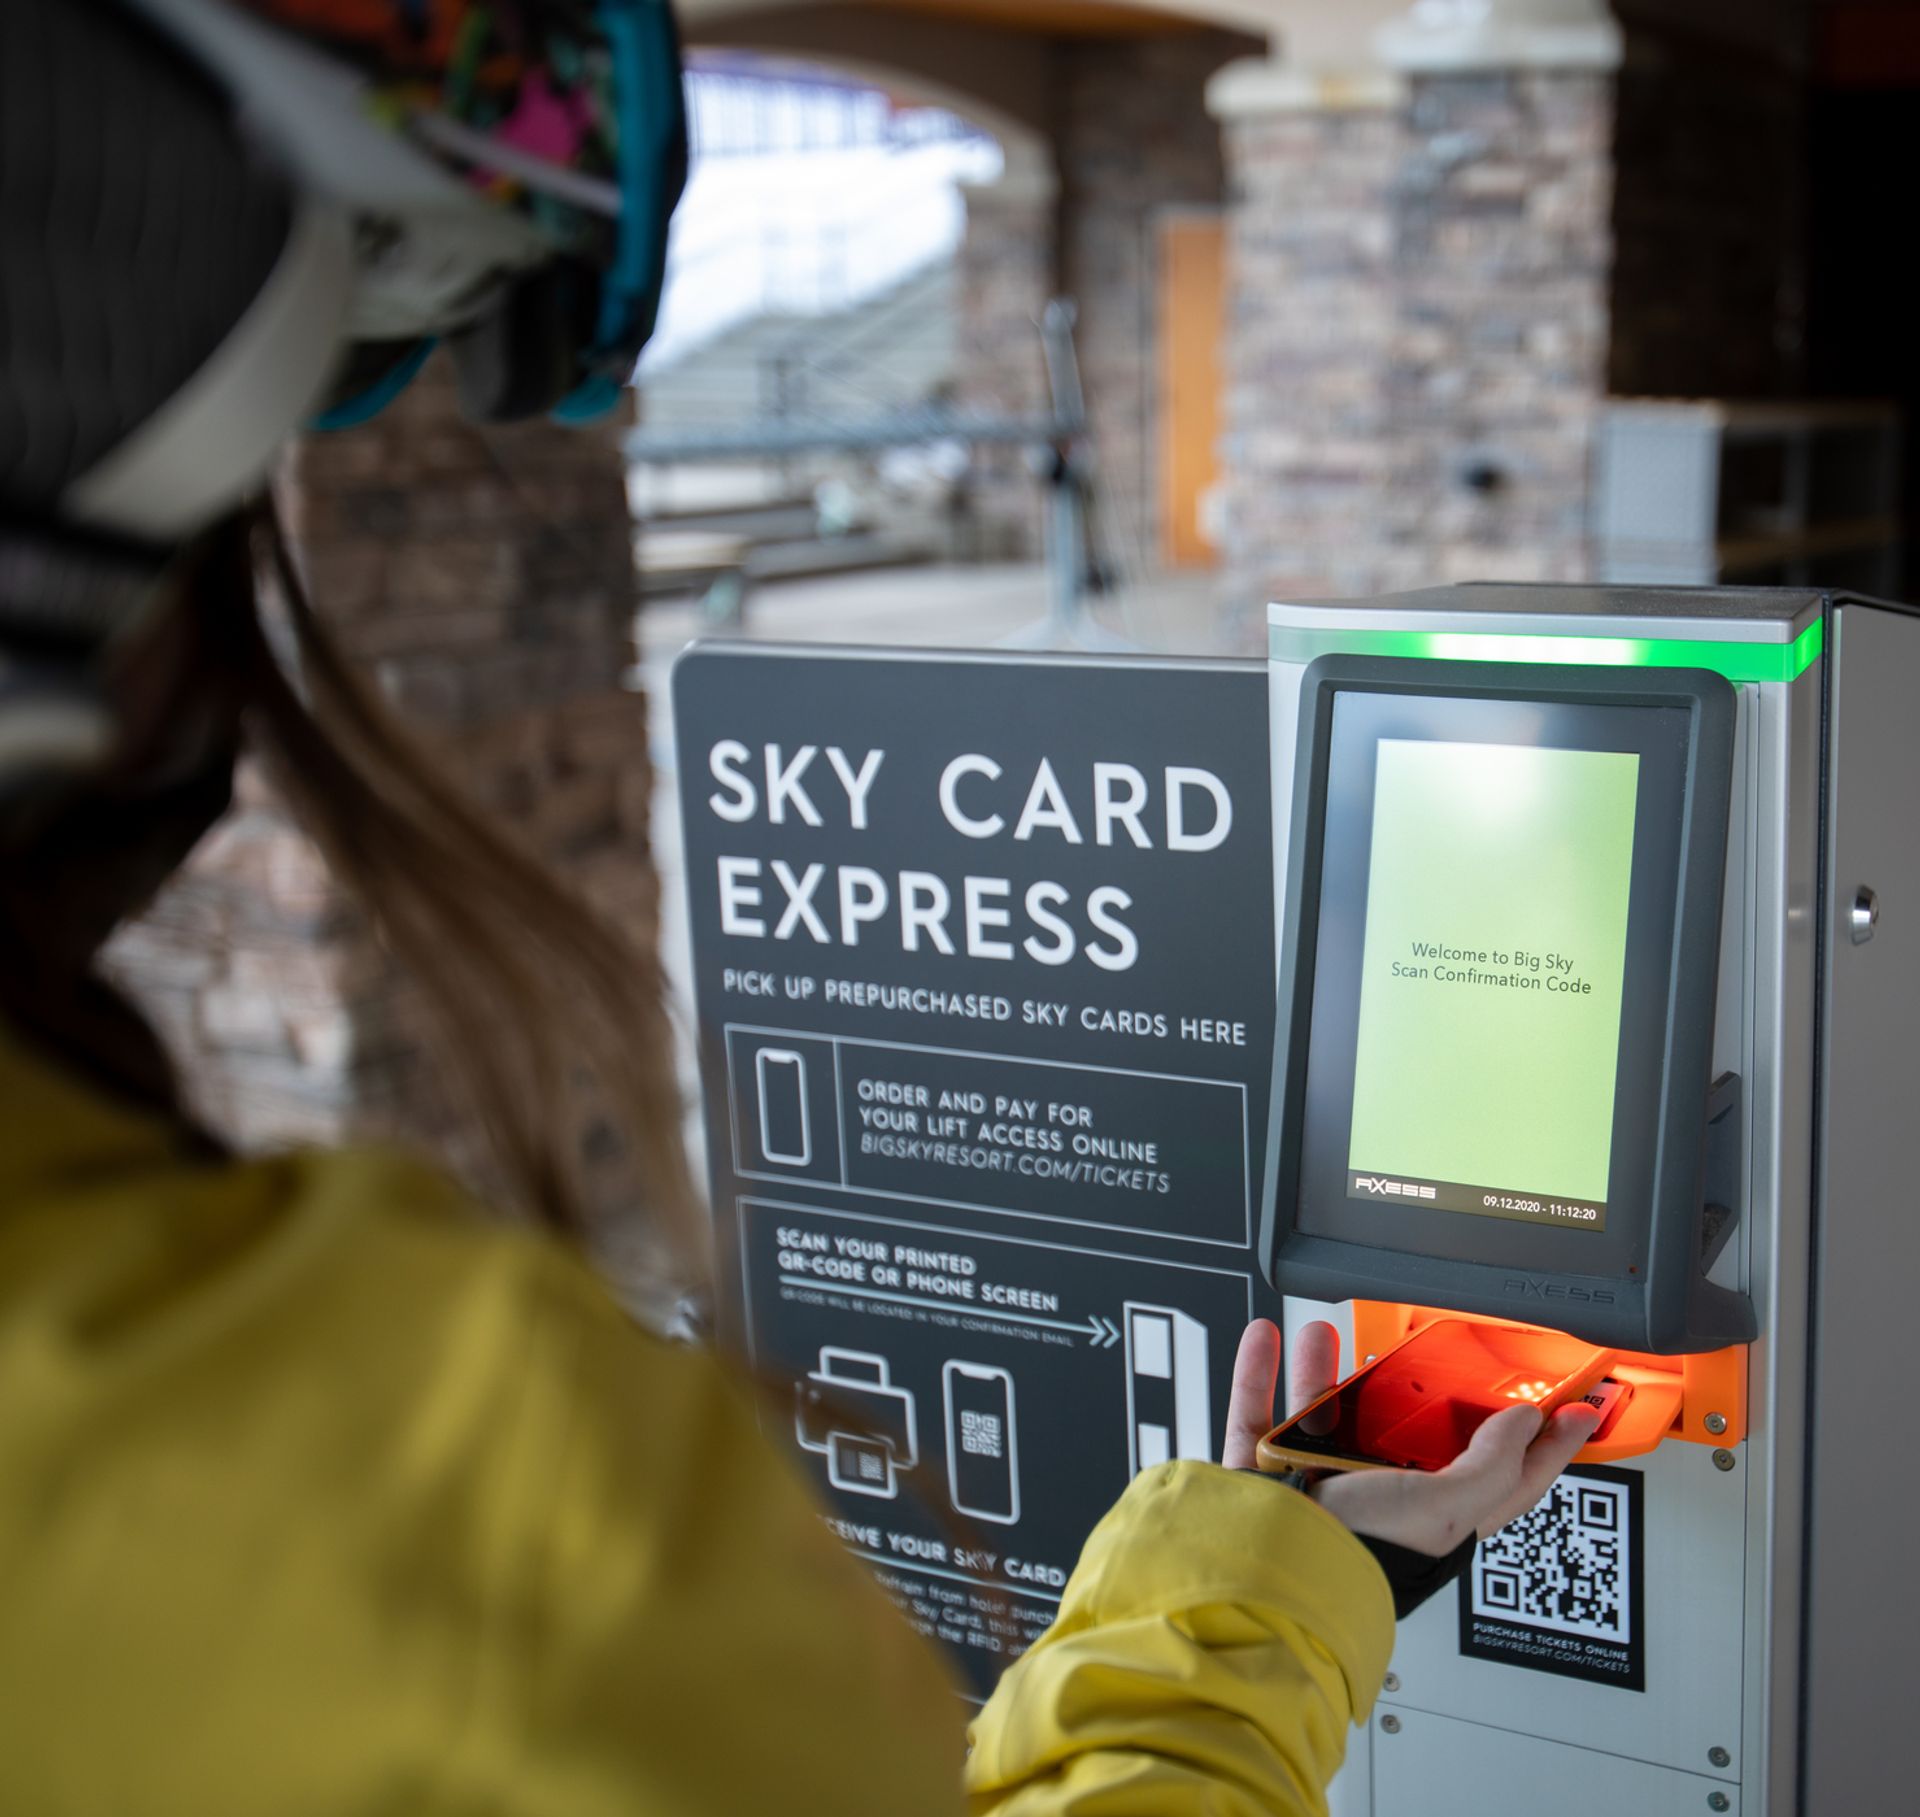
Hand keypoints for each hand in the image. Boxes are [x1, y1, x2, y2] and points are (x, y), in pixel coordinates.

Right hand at [1222, 1318, 1600, 1556]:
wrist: (1267, 1571)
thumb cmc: (1357, 1558)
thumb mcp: (1444, 1509)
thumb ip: (1489, 1466)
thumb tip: (1525, 1424)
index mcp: (1436, 1517)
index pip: (1508, 1478)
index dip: (1546, 1446)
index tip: (1575, 1412)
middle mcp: (1379, 1499)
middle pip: (1405, 1434)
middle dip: (1412, 1390)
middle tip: (1430, 1350)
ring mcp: (1318, 1483)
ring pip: (1327, 1414)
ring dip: (1324, 1369)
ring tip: (1329, 1333)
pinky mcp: (1266, 1470)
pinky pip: (1262, 1413)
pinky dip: (1259, 1374)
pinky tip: (1267, 1342)